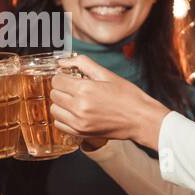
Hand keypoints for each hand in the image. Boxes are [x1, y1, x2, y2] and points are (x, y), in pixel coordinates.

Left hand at [49, 54, 169, 146]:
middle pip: (54, 94)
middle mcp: (79, 107)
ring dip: (61, 104)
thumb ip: (83, 63)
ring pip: (54, 110)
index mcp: (85, 89)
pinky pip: (59, 124)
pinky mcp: (81, 133)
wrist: (141, 119)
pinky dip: (64, 118)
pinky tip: (75, 113)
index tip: (69, 77)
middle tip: (73, 88)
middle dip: (61, 89)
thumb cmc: (128, 96)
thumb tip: (63, 61)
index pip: (56, 80)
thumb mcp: (107, 74)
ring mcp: (79, 122)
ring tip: (74, 101)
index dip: (62, 77)